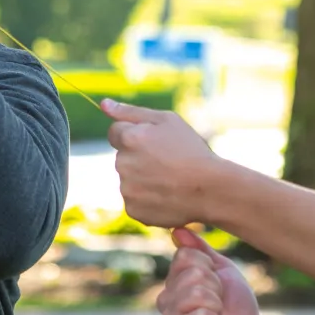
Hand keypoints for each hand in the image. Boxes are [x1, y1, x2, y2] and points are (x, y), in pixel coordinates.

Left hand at [103, 99, 224, 227]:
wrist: (211, 189)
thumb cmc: (191, 150)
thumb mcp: (167, 120)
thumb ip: (131, 112)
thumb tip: (103, 104)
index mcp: (129, 138)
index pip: (115, 133)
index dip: (136, 136)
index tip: (155, 143)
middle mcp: (122, 164)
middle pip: (123, 157)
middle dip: (139, 157)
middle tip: (168, 162)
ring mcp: (127, 190)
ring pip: (129, 179)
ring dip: (143, 178)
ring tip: (170, 180)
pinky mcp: (133, 210)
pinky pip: (135, 200)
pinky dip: (147, 198)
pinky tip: (166, 195)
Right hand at [157, 228, 271, 314]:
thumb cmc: (235, 303)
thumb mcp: (221, 269)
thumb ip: (200, 250)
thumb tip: (177, 230)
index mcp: (173, 281)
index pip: (185, 256)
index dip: (210, 267)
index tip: (217, 283)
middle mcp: (165, 299)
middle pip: (192, 274)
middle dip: (215, 287)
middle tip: (219, 303)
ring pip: (195, 294)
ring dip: (216, 304)